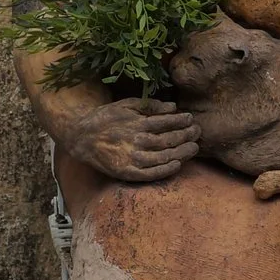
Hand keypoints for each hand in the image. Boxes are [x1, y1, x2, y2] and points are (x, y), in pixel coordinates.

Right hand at [66, 96, 198, 181]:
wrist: (82, 138)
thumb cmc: (106, 119)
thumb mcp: (126, 105)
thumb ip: (150, 105)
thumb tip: (173, 107)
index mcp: (137, 123)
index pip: (166, 122)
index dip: (182, 121)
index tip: (191, 119)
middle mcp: (137, 141)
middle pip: (168, 140)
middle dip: (186, 135)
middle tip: (197, 132)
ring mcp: (132, 159)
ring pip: (164, 157)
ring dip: (182, 152)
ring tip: (194, 148)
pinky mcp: (128, 173)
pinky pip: (152, 174)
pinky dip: (166, 170)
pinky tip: (177, 164)